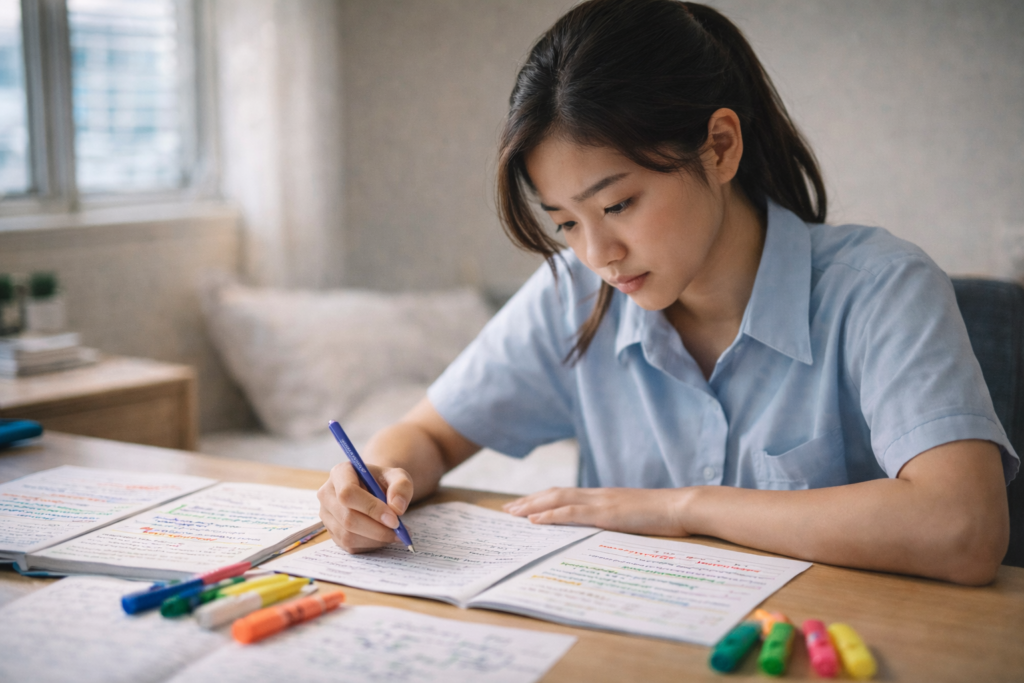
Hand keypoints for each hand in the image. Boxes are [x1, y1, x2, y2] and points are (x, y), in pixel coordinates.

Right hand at [317, 461, 413, 552]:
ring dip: (376, 539)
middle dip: (377, 529)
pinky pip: (350, 546)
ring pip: (348, 536)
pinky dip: (371, 545)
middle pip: (347, 518)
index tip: (394, 519)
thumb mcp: (397, 476)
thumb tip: (397, 508)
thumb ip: (401, 486)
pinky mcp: (332, 532)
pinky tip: (384, 537)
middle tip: (400, 531)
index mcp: (340, 473)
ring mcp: (327, 515)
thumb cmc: (383, 481)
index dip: (371, 508)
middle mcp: (327, 494)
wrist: (374, 489)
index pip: (348, 493)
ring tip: (395, 533)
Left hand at [502, 486, 693, 536]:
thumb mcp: (635, 518)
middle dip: (529, 501)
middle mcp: (598, 494)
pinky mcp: (607, 513)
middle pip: (555, 494)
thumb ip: (617, 520)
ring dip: (532, 506)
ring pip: (558, 499)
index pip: (567, 494)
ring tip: (513, 513)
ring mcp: (602, 502)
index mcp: (604, 496)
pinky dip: (550, 515)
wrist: (684, 507)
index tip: (525, 505)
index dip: (543, 499)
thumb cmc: (665, 516)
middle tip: (507, 509)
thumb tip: (605, 531)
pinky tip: (534, 521)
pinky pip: (572, 513)